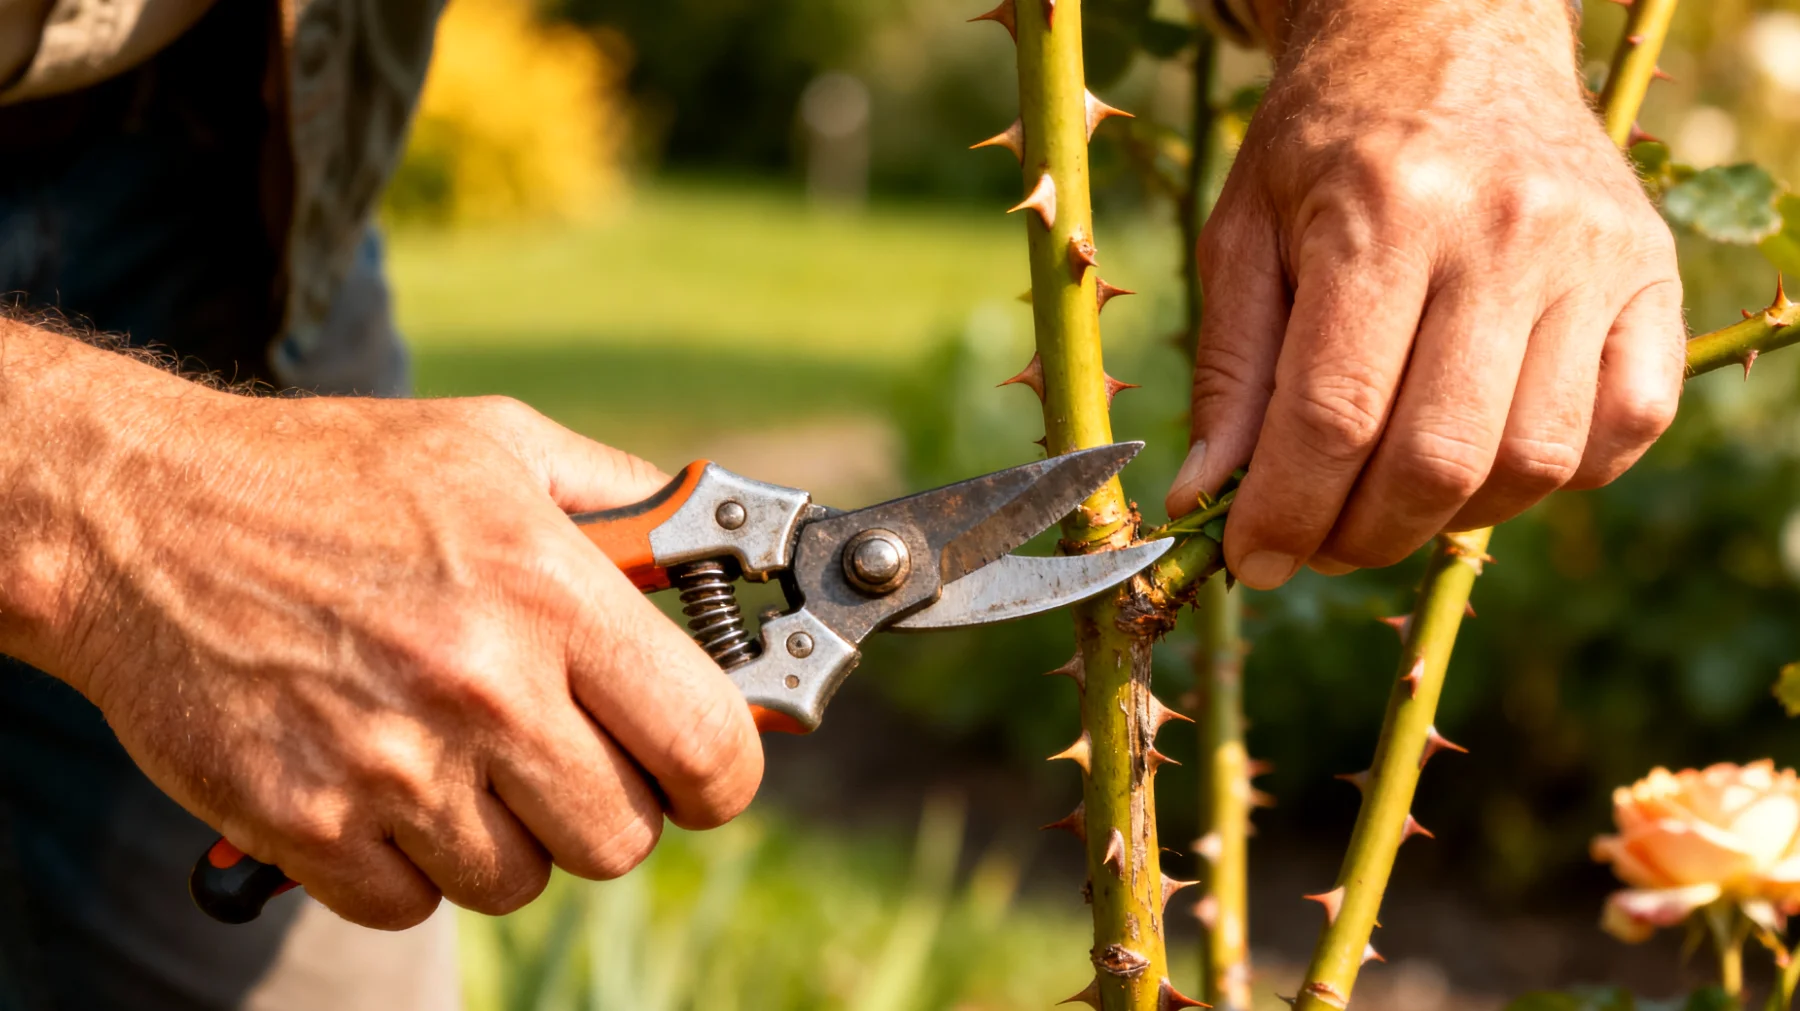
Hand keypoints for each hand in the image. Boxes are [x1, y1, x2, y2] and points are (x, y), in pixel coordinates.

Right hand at [7, 346, 761, 928]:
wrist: (142, 517)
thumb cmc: (336, 475)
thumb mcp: (503, 445)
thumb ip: (632, 506)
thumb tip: (728, 555)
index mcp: (549, 590)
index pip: (708, 745)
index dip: (722, 772)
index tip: (702, 767)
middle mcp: (482, 685)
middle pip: (622, 838)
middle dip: (606, 803)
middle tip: (561, 751)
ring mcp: (390, 766)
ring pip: (519, 881)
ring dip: (504, 835)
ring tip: (456, 752)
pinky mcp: (305, 825)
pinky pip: (412, 906)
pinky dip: (407, 864)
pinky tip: (382, 781)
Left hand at [1164, 0, 1684, 588]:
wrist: (1449, 37)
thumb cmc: (1326, 145)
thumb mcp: (1244, 235)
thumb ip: (1230, 373)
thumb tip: (1205, 501)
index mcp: (1382, 210)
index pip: (1334, 414)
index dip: (1286, 513)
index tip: (1251, 561)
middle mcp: (1502, 231)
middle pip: (1436, 457)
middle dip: (1359, 537)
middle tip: (1316, 546)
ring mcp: (1592, 255)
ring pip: (1532, 462)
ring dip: (1448, 520)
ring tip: (1388, 501)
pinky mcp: (1654, 276)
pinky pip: (1622, 430)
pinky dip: (1551, 478)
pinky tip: (1483, 456)